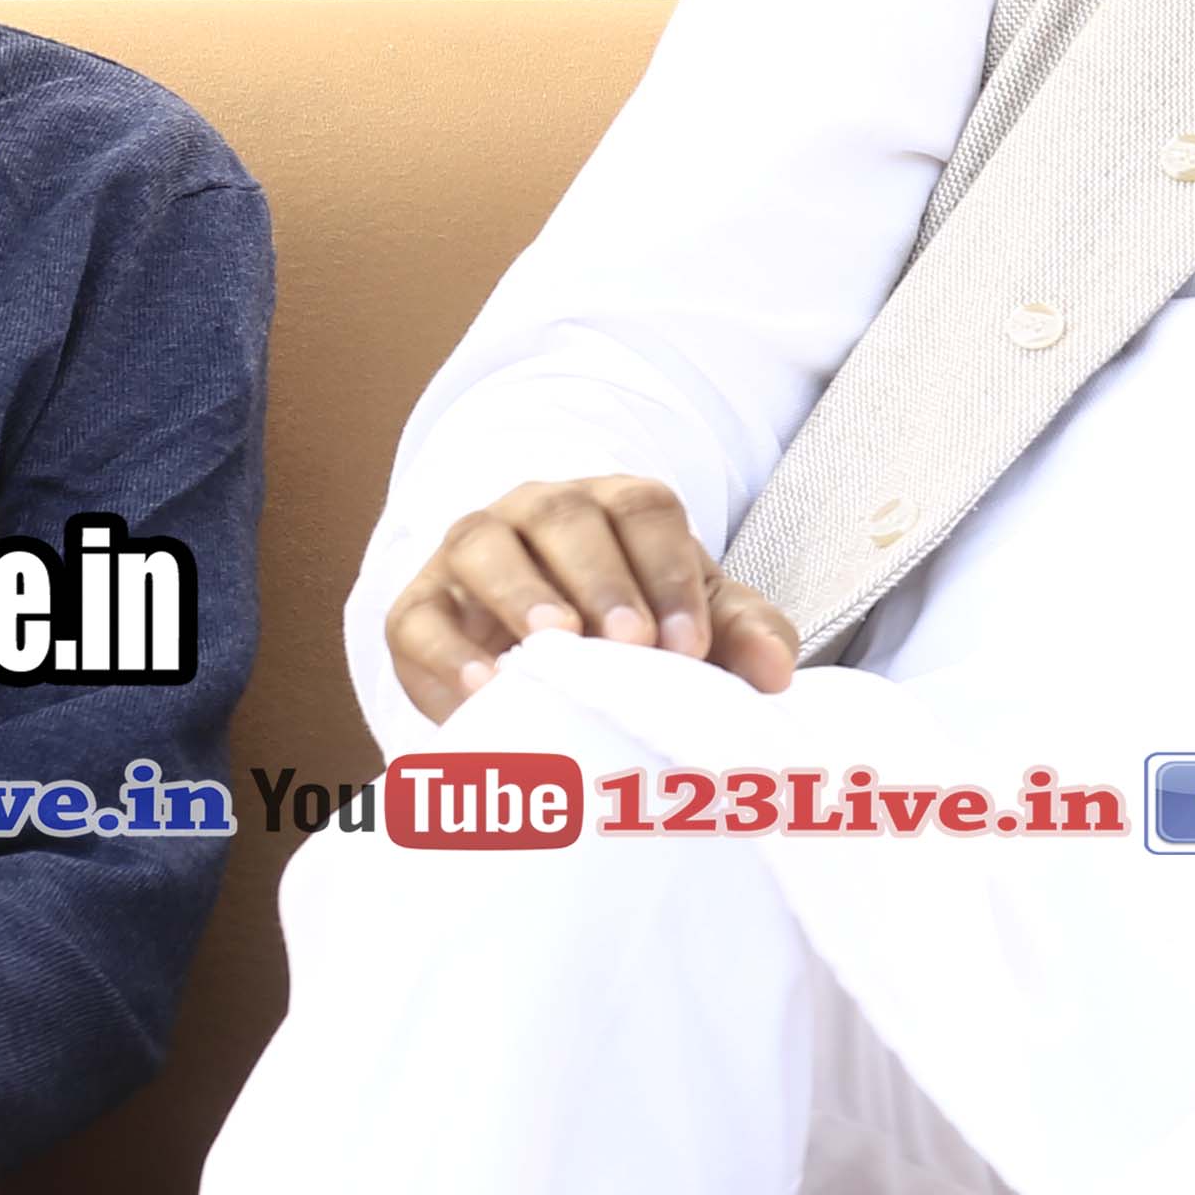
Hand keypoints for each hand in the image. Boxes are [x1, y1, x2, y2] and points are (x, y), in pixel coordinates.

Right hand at [385, 472, 801, 725]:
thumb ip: (746, 637)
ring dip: (520, 595)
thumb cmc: (638, 628)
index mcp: (615, 505)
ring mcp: (471, 552)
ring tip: (555, 646)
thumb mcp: (700, 624)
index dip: (669, 571)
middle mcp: (536, 511)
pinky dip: (447, 654)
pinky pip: (420, 619)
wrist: (547, 657)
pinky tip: (484, 690)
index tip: (691, 645)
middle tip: (632, 643)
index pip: (644, 510)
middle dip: (601, 578)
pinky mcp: (419, 607)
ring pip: (483, 548)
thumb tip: (775, 674)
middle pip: (563, 517)